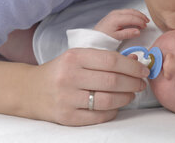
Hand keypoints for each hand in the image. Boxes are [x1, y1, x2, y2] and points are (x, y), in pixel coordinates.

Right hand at [27, 48, 149, 125]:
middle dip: (133, 83)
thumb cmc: (62, 71)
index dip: (132, 67)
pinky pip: (98, 116)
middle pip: (112, 81)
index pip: (112, 60)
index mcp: (74, 57)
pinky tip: (116, 106)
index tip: (143, 70)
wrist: (31, 90)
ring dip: (126, 98)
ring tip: (131, 94)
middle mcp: (69, 76)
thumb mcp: (80, 57)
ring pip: (108, 100)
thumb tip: (135, 62)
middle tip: (141, 84)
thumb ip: (106, 59)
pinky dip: (113, 111)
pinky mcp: (66, 117)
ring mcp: (66, 98)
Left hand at [94, 9, 149, 39]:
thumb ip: (128, 34)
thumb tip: (138, 31)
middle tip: (147, 22)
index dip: (140, 21)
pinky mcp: (114, 14)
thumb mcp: (116, 37)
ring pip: (130, 11)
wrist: (94, 37)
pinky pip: (126, 12)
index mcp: (116, 18)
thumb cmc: (103, 38)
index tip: (145, 26)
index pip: (132, 18)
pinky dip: (133, 14)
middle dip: (141, 16)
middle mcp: (115, 13)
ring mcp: (115, 13)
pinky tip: (136, 19)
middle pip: (132, 12)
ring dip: (138, 14)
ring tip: (144, 20)